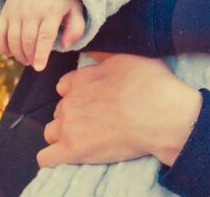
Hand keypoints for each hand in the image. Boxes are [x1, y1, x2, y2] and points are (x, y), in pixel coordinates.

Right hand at [0, 0, 84, 70]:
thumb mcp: (75, 9)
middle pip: (27, 41)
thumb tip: (65, 45)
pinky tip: (10, 53)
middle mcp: (32, 10)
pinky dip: (2, 46)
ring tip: (26, 59)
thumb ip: (76, 28)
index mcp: (52, 11)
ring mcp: (16, 10)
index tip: (40, 68)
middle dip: (30, 56)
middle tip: (34, 63)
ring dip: (18, 54)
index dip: (41, 55)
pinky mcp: (5, 11)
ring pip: (13, 39)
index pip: (45, 37)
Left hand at [38, 53, 201, 168]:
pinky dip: (55, 158)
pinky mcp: (72, 151)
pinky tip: (70, 155)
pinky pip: (46, 158)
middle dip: (74, 114)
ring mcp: (68, 127)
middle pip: (60, 110)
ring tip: (89, 139)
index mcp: (81, 79)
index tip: (94, 99)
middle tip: (100, 120)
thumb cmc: (152, 85)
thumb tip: (88, 50)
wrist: (163, 115)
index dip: (78, 93)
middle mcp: (70, 101)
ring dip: (64, 135)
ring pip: (51, 132)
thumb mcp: (129, 58)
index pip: (64, 86)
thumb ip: (103, 55)